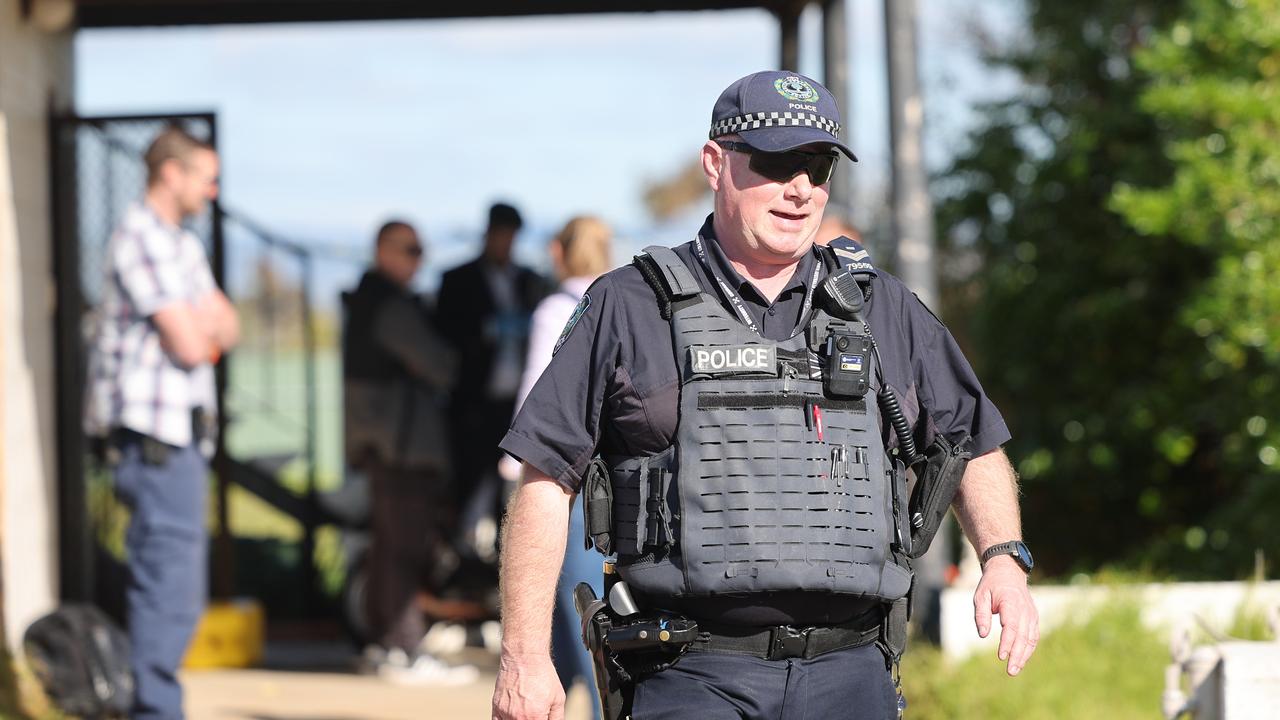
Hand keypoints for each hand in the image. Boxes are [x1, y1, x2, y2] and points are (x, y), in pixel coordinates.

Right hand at [491, 652, 564, 719]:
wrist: (525, 657)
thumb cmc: (542, 674)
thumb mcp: (558, 698)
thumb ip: (556, 718)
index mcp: (535, 718)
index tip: (541, 717)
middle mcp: (518, 718)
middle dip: (532, 719)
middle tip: (534, 712)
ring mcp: (505, 713)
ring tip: (525, 710)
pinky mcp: (496, 706)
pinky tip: (512, 716)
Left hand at [973, 555, 1038, 675]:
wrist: (1008, 572)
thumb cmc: (991, 585)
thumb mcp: (980, 596)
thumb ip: (981, 615)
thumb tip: (983, 635)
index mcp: (1011, 603)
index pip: (1011, 627)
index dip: (1007, 643)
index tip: (1001, 656)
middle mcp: (1024, 610)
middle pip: (1023, 636)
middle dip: (1017, 655)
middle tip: (1010, 671)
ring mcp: (1031, 614)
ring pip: (1030, 638)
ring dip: (1024, 655)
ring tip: (1015, 669)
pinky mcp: (1033, 618)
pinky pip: (1033, 636)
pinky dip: (1028, 649)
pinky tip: (1021, 659)